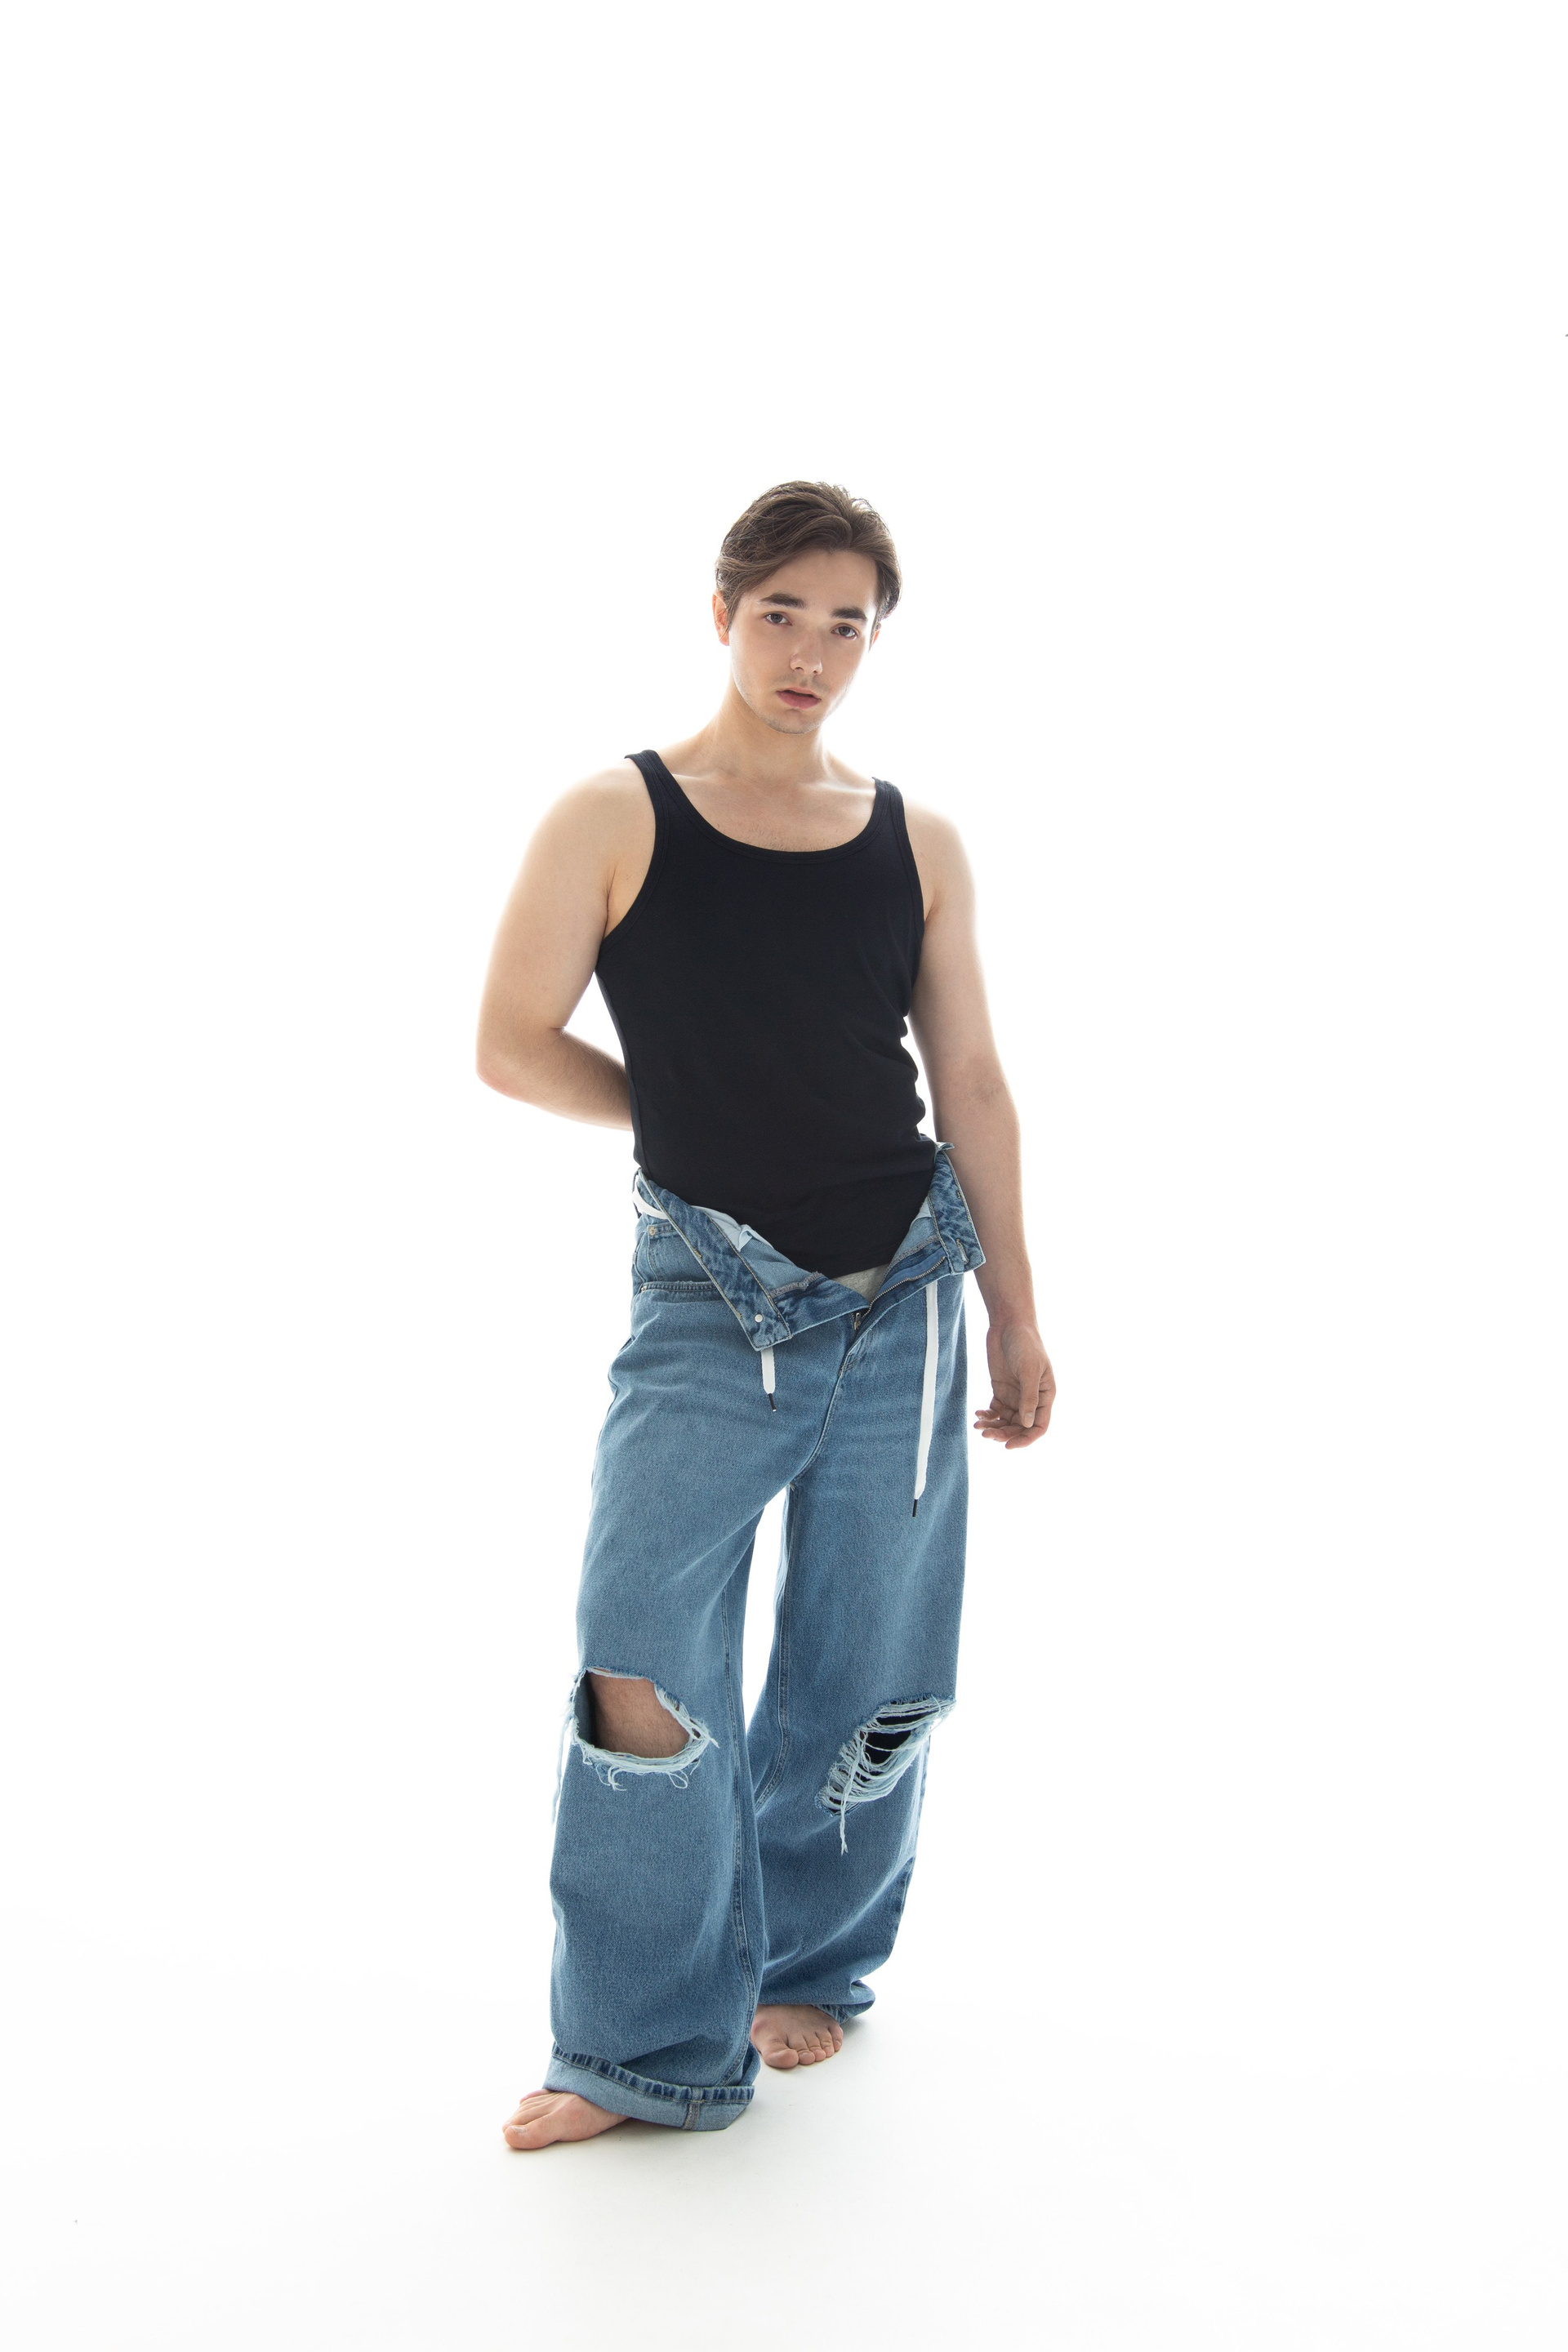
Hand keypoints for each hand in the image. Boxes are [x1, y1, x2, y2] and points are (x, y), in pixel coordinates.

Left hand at [974, 1321, 1054, 1448]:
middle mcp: (1031, 1399)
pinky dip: (987, 1415)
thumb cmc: (1025, 1343)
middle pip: (1020, 1427)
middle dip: (1004, 1434)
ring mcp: (1015, 1395)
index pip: (1039, 1426)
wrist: (1009, 1324)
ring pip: (1006, 1421)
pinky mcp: (1001, 1389)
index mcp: (1045, 1396)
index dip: (1026, 1439)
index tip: (1009, 1446)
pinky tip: (978, 1415)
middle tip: (986, 1434)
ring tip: (979, 1426)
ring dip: (993, 1427)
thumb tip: (1028, 1424)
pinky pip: (995, 1411)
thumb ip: (1029, 1397)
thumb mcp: (1029, 1370)